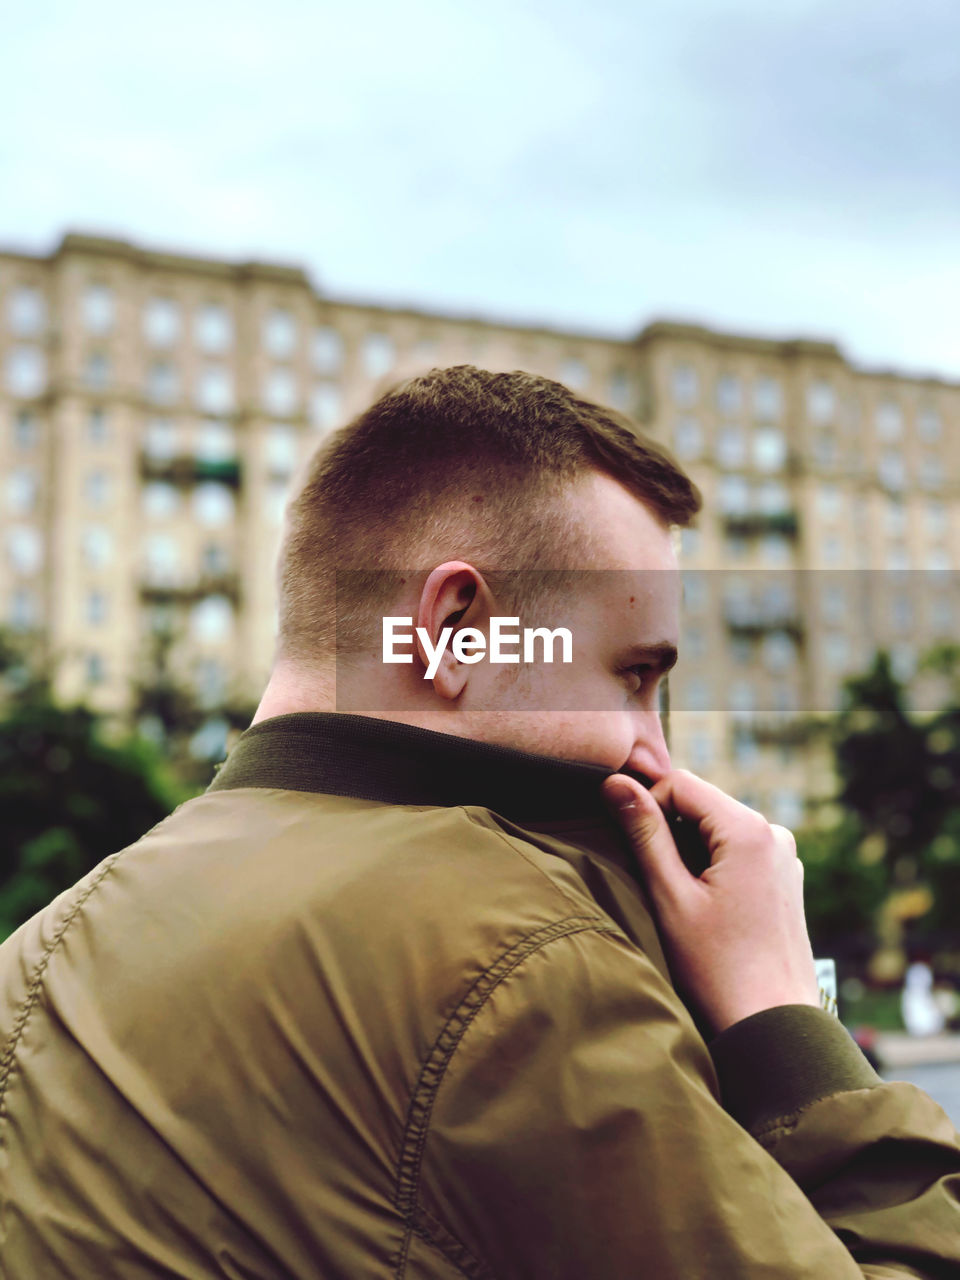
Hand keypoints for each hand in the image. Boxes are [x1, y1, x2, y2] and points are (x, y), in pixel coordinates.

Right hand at [603, 768, 820, 1035]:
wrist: (773, 1026)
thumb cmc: (717, 969)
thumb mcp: (670, 896)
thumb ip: (644, 834)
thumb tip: (615, 783)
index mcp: (749, 830)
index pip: (680, 783)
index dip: (645, 805)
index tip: (628, 846)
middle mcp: (774, 833)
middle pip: (701, 804)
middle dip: (669, 831)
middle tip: (654, 881)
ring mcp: (784, 857)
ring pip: (717, 828)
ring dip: (689, 851)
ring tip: (680, 901)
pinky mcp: (784, 880)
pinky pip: (738, 852)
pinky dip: (712, 866)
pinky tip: (706, 909)